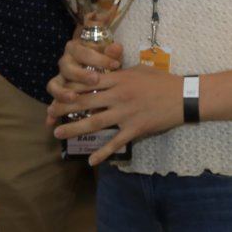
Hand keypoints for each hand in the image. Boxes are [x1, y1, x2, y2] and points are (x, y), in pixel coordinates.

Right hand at [45, 39, 123, 106]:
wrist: (93, 65)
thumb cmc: (102, 59)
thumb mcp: (108, 55)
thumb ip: (111, 53)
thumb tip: (117, 47)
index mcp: (76, 49)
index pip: (85, 52)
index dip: (100, 58)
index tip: (115, 64)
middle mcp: (64, 63)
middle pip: (68, 68)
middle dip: (81, 75)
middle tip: (95, 80)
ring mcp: (59, 79)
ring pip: (54, 85)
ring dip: (62, 92)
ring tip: (72, 98)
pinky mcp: (58, 94)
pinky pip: (52, 103)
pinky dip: (51, 113)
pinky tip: (52, 121)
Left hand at [47, 61, 182, 166]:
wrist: (183, 97)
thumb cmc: (161, 81)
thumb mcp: (138, 70)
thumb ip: (119, 73)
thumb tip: (104, 73)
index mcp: (119, 80)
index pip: (88, 83)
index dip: (70, 87)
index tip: (56, 91)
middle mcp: (118, 96)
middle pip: (85, 102)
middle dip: (64, 108)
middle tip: (49, 113)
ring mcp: (126, 114)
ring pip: (95, 122)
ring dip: (74, 129)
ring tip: (58, 133)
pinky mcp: (135, 129)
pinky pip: (116, 142)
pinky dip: (103, 152)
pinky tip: (91, 160)